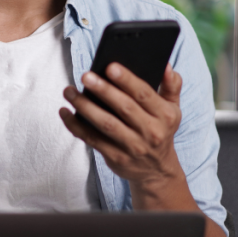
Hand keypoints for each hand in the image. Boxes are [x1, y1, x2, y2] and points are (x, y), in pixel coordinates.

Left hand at [58, 63, 184, 189]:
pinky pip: (92, 139)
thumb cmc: (161, 131)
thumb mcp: (173, 109)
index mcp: (164, 116)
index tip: (110, 66)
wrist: (157, 170)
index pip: (144, 94)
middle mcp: (150, 132)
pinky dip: (75, 126)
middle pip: (124, 108)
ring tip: (70, 91)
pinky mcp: (116, 157)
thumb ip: (171, 86)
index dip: (127, 80)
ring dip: (85, 107)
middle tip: (86, 76)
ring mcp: (132, 147)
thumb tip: (165, 65)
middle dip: (103, 90)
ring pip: (106, 124)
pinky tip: (65, 112)